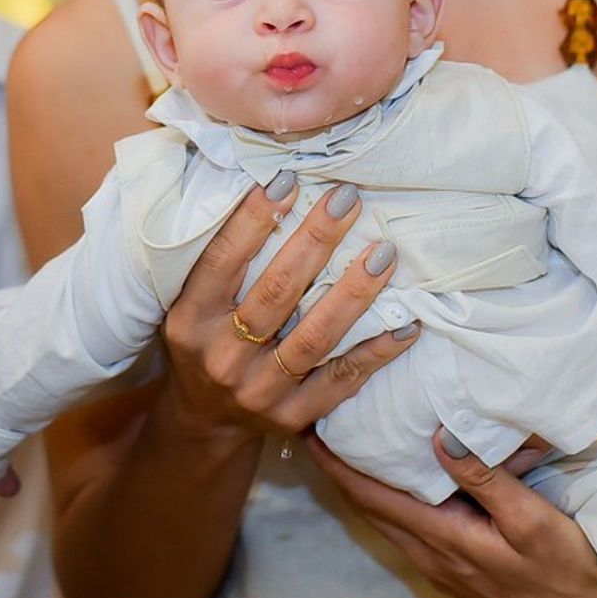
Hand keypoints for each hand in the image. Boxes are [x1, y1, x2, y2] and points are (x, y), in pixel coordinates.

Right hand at [159, 175, 419, 439]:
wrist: (204, 418)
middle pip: (276, 291)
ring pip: (315, 336)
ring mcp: (258, 391)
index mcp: (190, 319)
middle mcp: (221, 356)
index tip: (289, 179)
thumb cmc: (205, 339)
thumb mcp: (192, 303)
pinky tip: (406, 323)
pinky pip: (342, 379)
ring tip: (383, 253)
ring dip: (354, 292)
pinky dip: (376, 351)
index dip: (254, 218)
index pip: (223, 260)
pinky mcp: (291, 416)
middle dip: (316, 240)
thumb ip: (226, 261)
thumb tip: (279, 190)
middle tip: (348, 199)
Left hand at [305, 430, 596, 597]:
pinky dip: (390, 495)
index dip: (337, 465)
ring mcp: (443, 562)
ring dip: (362, 481)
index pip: (373, 497)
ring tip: (348, 442)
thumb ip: (487, 479)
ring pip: (386, 516)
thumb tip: (440, 438)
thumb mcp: (533, 521)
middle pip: (369, 507)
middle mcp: (432, 553)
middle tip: (320, 424)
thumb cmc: (568, 574)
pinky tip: (398, 476)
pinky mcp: (458, 563)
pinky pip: (409, 523)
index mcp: (443, 538)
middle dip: (340, 468)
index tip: (310, 431)